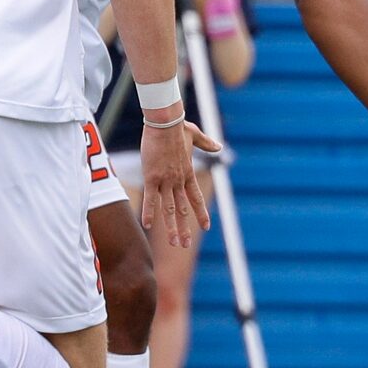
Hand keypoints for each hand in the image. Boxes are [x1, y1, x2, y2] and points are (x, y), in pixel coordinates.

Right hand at [138, 119, 215, 248]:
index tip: (206, 227)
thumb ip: (206, 144)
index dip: (201, 214)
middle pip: (182, 209)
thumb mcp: (195, 135)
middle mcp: (178, 181)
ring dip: (171, 228)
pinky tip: (148, 226)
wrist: (166, 123)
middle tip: (184, 244)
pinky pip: (151, 198)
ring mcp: (165, 181)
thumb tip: (219, 146)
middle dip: (184, 228)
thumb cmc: (178, 127)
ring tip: (174, 243)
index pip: (196, 198)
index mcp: (187, 173)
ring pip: (168, 209)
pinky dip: (150, 212)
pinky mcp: (152, 177)